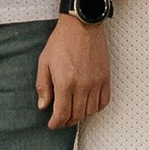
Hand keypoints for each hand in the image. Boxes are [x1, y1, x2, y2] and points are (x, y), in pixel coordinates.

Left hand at [37, 9, 110, 127]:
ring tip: (73, 113)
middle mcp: (82, 86)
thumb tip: (43, 105)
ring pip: (90, 111)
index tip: (52, 124)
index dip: (56, 123)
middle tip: (60, 120)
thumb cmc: (62, 40)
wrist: (82, 25)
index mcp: (65, 83)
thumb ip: (43, 86)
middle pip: (76, 115)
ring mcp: (96, 82)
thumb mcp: (44, 62)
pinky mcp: (105, 78)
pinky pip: (104, 101)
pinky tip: (88, 105)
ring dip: (80, 116)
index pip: (62, 114)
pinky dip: (96, 108)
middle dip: (66, 121)